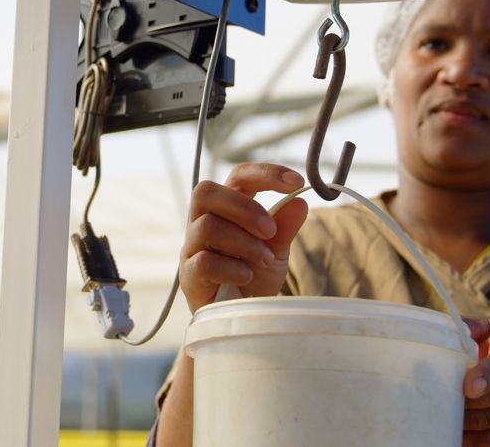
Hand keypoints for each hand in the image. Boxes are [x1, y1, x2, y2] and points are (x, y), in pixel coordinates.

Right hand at [178, 163, 308, 312]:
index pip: (237, 177)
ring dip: (244, 242)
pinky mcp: (189, 275)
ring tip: (264, 260)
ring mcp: (192, 248)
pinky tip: (247, 276)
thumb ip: (284, 227)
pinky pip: (204, 261)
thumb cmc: (255, 277)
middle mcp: (203, 222)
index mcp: (226, 209)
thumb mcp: (277, 251)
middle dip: (245, 208)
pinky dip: (233, 268)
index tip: (297, 182)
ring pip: (208, 226)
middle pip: (206, 192)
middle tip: (271, 231)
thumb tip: (299, 202)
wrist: (244, 316)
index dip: (265, 173)